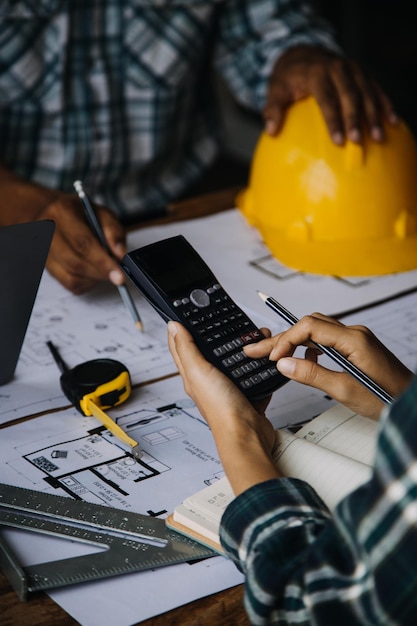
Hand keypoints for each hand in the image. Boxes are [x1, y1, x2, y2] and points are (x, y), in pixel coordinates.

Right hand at [0, 167, 126, 293]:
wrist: (57, 217)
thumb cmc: (82, 215)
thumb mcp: (103, 214)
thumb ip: (114, 231)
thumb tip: (120, 255)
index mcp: (62, 212)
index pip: (83, 243)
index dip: (103, 262)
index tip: (120, 276)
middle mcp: (47, 231)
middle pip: (75, 263)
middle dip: (101, 273)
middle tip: (119, 276)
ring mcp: (42, 251)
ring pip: (72, 277)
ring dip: (94, 278)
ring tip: (105, 268)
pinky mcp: (45, 266)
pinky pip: (69, 284)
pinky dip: (87, 282)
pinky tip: (92, 271)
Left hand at [167, 322, 279, 493]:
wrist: (247, 436)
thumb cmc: (221, 410)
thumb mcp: (199, 372)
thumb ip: (187, 348)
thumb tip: (173, 326)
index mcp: (193, 375)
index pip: (181, 347)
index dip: (180, 330)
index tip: (184, 314)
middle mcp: (209, 381)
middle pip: (208, 352)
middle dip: (214, 335)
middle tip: (218, 320)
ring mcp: (228, 388)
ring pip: (232, 362)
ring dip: (239, 349)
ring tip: (246, 335)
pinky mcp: (247, 394)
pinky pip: (252, 376)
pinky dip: (257, 366)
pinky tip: (261, 357)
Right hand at [245, 314, 412, 418]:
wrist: (411, 402)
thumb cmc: (387, 398)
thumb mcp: (345, 390)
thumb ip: (312, 375)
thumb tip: (283, 364)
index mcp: (353, 339)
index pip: (309, 327)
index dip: (286, 340)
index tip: (272, 357)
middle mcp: (354, 333)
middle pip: (308, 326)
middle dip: (280, 338)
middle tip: (254, 349)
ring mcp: (355, 339)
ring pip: (315, 331)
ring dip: (292, 342)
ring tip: (271, 355)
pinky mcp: (356, 347)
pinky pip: (325, 340)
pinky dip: (308, 348)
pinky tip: (302, 362)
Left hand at [264, 45, 397, 144]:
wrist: (302, 53)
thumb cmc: (287, 78)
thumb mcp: (275, 90)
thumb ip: (273, 109)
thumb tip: (271, 131)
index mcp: (316, 73)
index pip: (326, 99)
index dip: (333, 120)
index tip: (338, 141)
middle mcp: (337, 67)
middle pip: (350, 95)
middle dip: (355, 119)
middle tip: (359, 141)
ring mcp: (352, 69)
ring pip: (366, 92)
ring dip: (374, 115)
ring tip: (378, 137)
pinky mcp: (362, 72)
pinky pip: (375, 89)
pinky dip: (384, 104)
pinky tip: (391, 122)